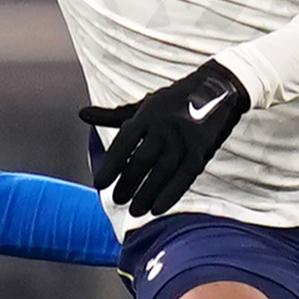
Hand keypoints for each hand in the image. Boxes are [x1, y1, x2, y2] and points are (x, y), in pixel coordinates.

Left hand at [78, 60, 249, 215]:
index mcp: (147, 114)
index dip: (111, 165)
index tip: (98, 185)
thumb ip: (112, 115)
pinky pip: (185, 176)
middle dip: (128, 183)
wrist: (217, 88)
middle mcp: (164, 125)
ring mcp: (184, 137)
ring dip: (147, 193)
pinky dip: (171, 194)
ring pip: (163, 171)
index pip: (124, 142)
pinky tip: (158, 209)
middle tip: (115, 200)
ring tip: (134, 210)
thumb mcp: (143, 105)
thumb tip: (81, 114)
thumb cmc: (173, 101)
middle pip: (142, 160)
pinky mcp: (202, 149)